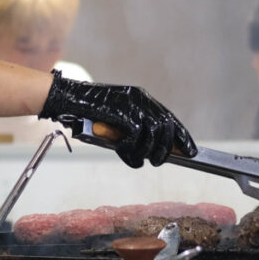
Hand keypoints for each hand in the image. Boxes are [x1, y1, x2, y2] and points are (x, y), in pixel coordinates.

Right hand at [38, 71, 196, 167]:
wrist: (68, 98)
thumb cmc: (88, 111)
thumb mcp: (115, 118)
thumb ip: (132, 129)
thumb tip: (149, 151)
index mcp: (141, 97)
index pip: (169, 117)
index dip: (181, 136)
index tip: (190, 151)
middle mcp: (140, 99)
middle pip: (166, 126)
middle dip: (167, 148)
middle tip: (160, 161)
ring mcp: (131, 104)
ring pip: (153, 134)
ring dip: (148, 152)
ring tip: (142, 161)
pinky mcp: (121, 112)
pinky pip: (134, 137)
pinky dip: (132, 151)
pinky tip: (128, 157)